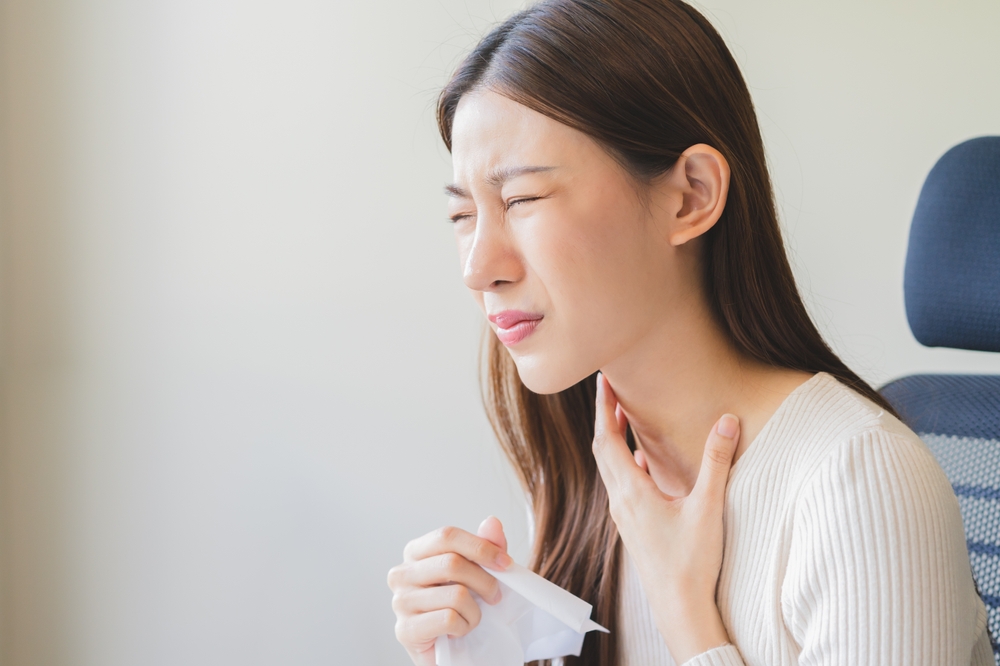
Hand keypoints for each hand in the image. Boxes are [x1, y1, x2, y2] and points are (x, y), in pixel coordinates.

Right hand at [388, 517, 512, 665]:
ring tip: (471, 617)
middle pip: (452, 563)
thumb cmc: (460, 606)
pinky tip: (458, 631)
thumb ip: (485, 547)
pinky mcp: (405, 630)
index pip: (447, 536)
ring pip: (455, 594)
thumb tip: (492, 522)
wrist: (449, 649)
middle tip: (496, 597)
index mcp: (416, 552)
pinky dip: (464, 627)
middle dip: (485, 581)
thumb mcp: (477, 572)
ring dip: (476, 611)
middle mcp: (402, 573)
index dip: (481, 547)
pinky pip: (449, 619)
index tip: (506, 563)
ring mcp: (400, 602)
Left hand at [592, 373, 739, 663]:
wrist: (680, 608)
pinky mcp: (633, 528)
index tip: (602, 381)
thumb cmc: (691, 563)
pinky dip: (626, 464)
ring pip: (610, 469)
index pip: (606, 438)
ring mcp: (624, 516)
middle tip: (610, 390)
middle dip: (604, 417)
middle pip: (602, 450)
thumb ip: (717, 461)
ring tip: (624, 418)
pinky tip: (644, 464)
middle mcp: (620, 501)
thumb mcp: (708, 507)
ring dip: (614, 440)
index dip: (602, 407)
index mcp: (631, 491)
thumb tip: (727, 420)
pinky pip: (622, 486)